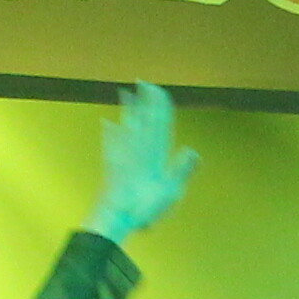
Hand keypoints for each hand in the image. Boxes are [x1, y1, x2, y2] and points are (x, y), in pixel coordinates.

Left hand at [89, 82, 196, 239]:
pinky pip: (111, 144)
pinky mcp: (111, 165)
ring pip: (126, 127)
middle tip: (142, 81)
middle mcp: (138, 150)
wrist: (115, 216)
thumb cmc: (144, 208)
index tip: (160, 90)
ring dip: (126, 110)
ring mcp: (122, 155)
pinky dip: (110, 132)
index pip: (159, 125)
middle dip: (143, 101)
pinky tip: (106, 122)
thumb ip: (182, 170)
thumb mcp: (171, 192)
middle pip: (142, 121)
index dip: (159, 107)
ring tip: (125, 93)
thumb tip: (193, 150)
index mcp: (155, 156)